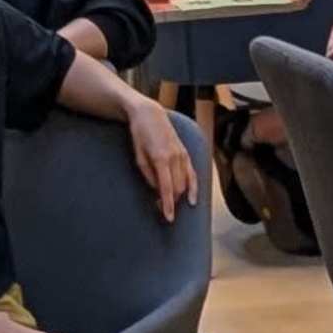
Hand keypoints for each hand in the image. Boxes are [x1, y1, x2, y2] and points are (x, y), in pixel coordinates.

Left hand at [122, 96, 196, 215]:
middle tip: (160, 209)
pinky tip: (193, 200)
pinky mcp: (185, 152)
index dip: (168, 205)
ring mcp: (182, 154)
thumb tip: (157, 191)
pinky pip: (193, 174)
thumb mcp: (138, 156)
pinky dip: (193, 188)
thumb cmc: (140, 135)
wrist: (150, 114)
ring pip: (185, 183)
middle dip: (171, 202)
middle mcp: (174, 157)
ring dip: (179, 196)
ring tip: (170, 204)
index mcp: (160, 158)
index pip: (167, 188)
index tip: (169, 218)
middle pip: (177, 188)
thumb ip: (148, 175)